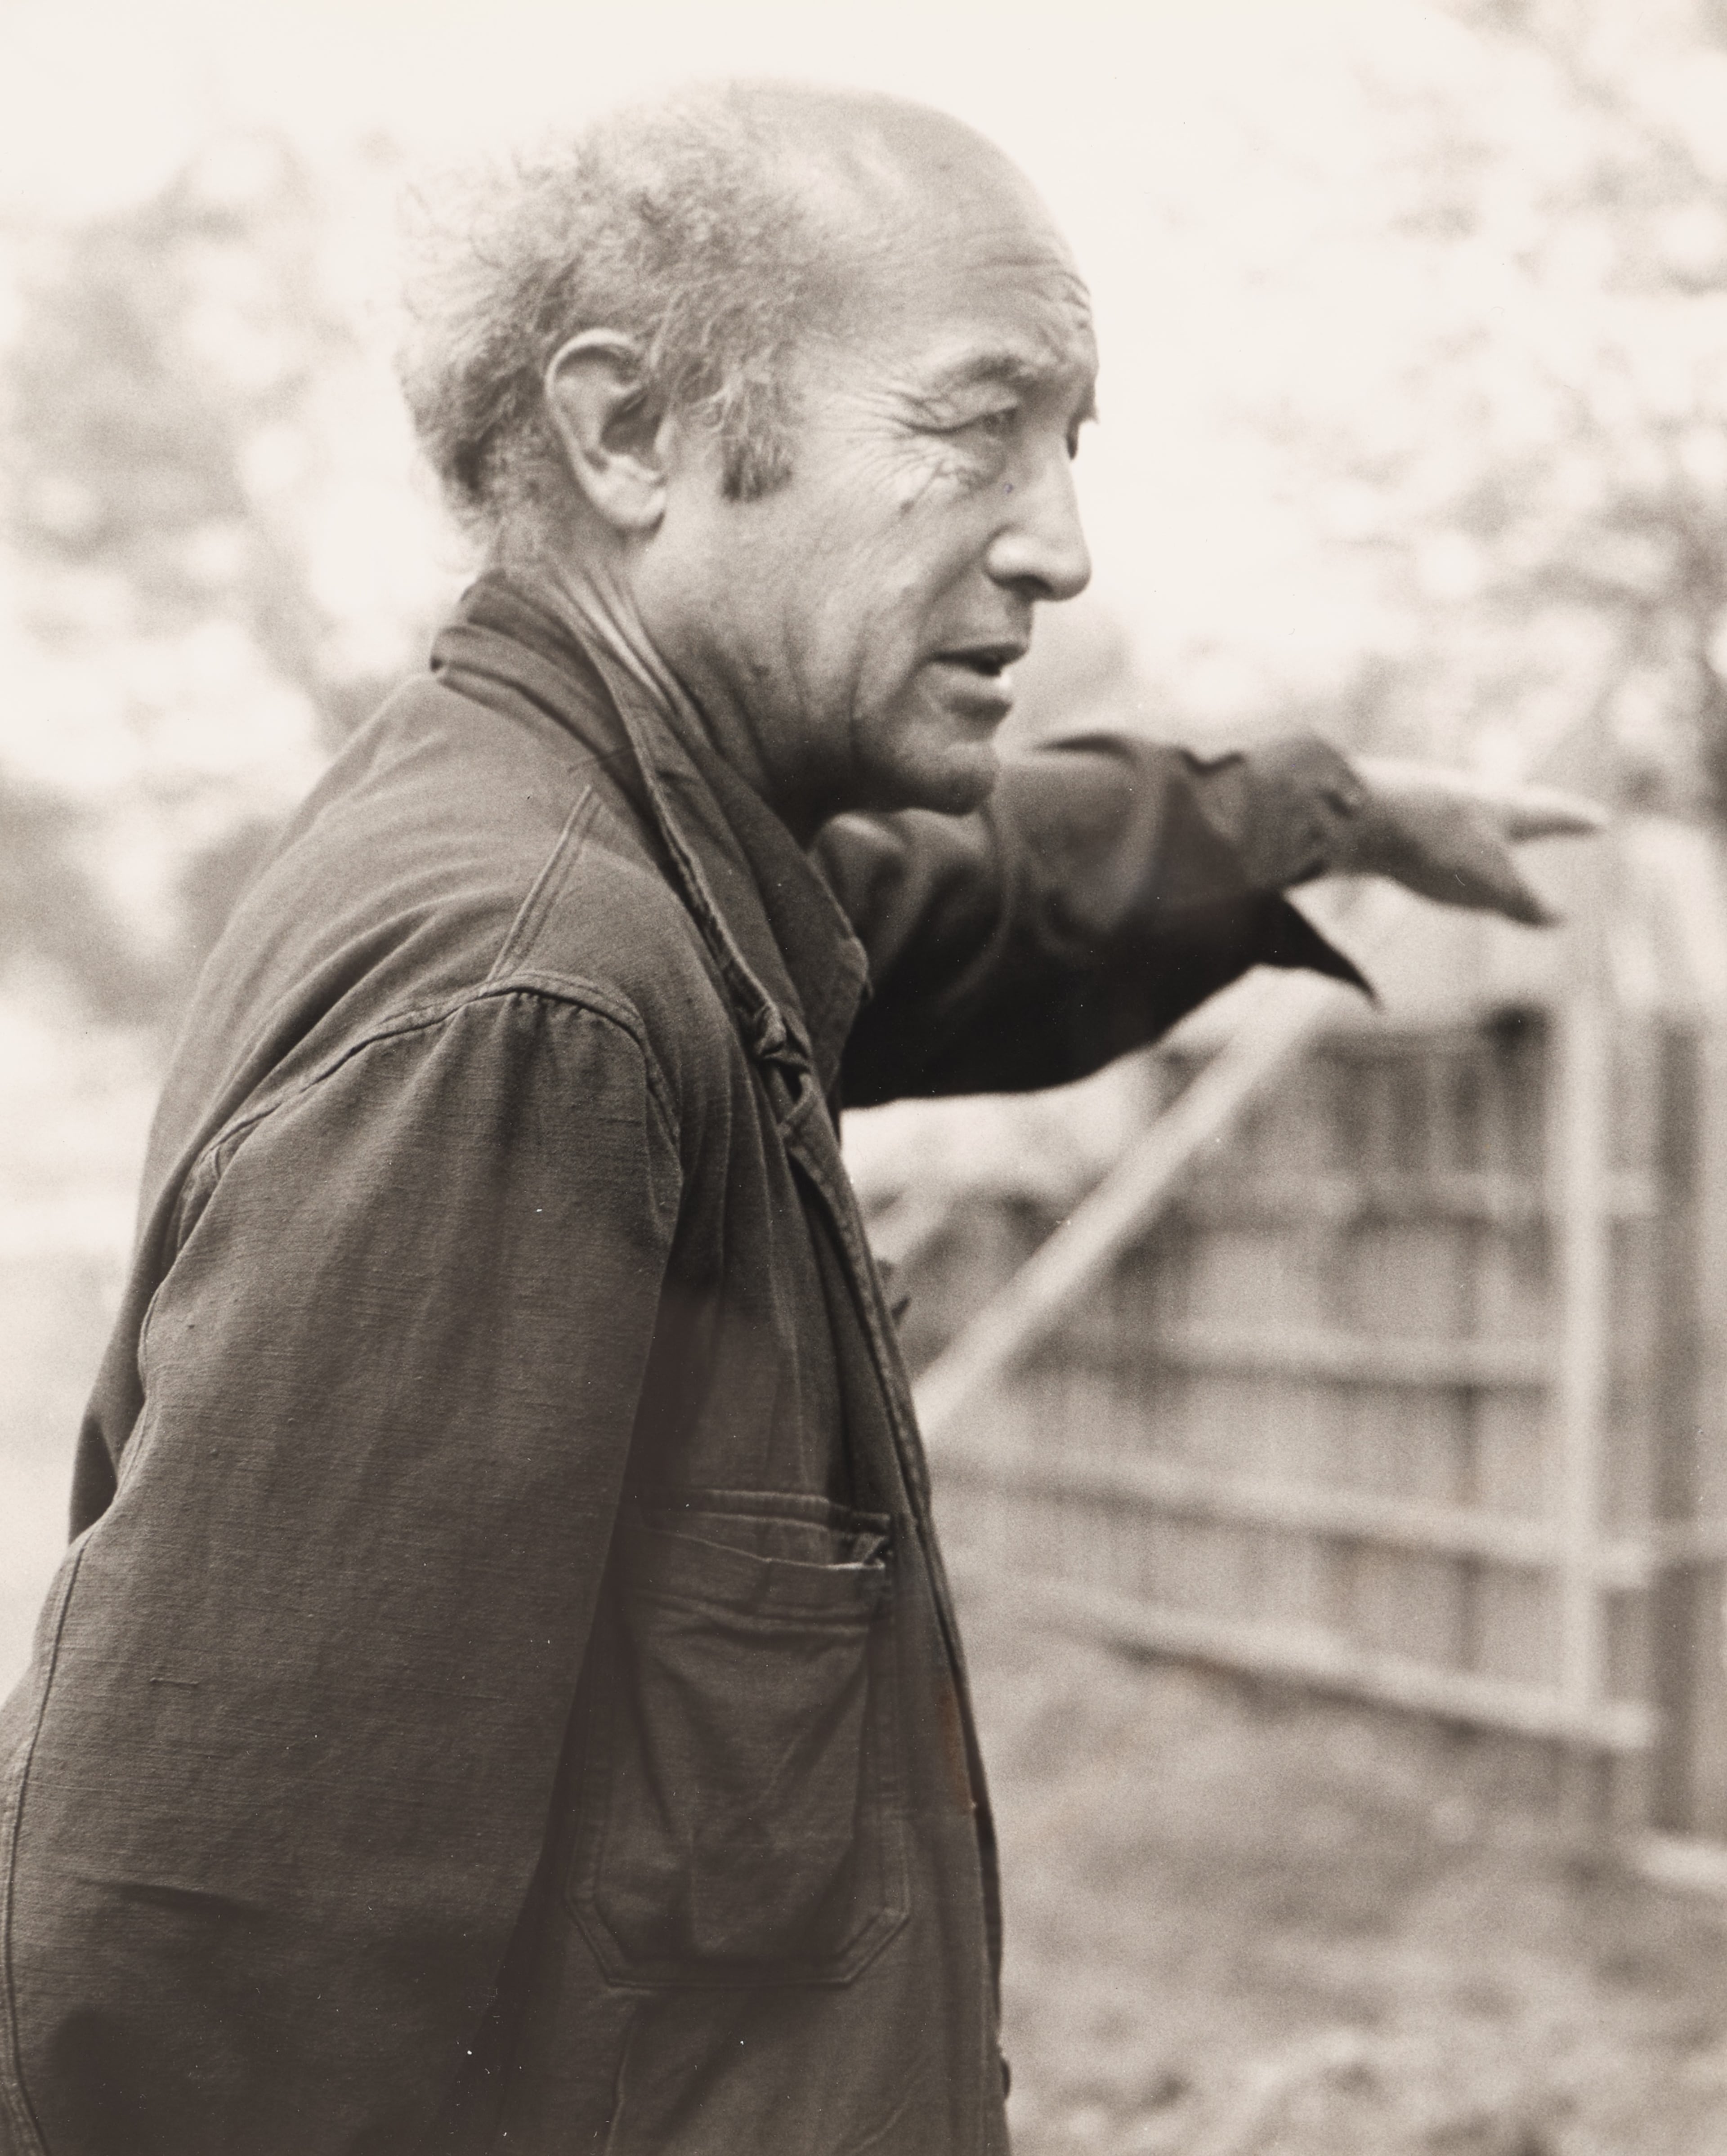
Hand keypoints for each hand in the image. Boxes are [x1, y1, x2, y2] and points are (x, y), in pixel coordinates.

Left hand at [1336, 758, 1606, 924]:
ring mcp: (1426, 798)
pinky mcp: (1388, 812)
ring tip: (1485, 832)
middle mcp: (1467, 794)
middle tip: (1541, 814)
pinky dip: (1437, 838)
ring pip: (1463, 812)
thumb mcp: (1491, 884)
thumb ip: (1524, 903)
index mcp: (1502, 807)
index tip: (1600, 820)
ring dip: (1479, 823)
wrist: (1355, 813)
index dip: (1576, 821)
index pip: (1551, 814)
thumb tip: (1557, 917)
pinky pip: (1424, 827)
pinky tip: (1421, 846)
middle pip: (1506, 804)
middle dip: (1527, 814)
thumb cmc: (1435, 845)